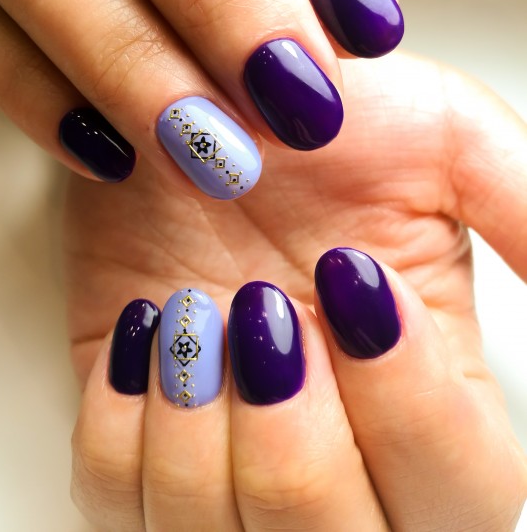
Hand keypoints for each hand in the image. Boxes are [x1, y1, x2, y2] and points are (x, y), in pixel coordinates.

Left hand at [66, 52, 526, 529]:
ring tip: (192, 317)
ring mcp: (229, 457)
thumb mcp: (438, 136)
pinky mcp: (141, 447)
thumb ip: (523, 208)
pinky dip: (125, 428)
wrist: (186, 115)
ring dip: (199, 434)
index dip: (406, 402)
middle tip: (259, 310)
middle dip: (296, 445)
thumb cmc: (307, 121)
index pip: (462, 486)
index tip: (346, 277)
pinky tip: (143, 335)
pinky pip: (121, 507)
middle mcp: (337, 445)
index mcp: (428, 391)